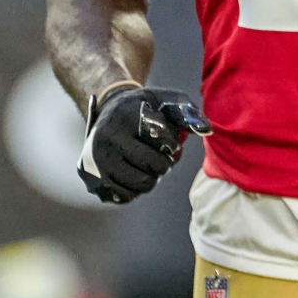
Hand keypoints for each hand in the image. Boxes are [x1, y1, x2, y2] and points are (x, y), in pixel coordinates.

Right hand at [77, 85, 211, 203]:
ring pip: (140, 185)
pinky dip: (135, 189)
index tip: (170, 138)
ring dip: (152, 178)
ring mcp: (94, 162)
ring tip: (149, 165)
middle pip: (153, 166)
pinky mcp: (90, 180)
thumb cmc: (145, 107)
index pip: (164, 140)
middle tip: (161, 157)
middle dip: (165, 163)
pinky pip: (124, 197)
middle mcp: (105, 139)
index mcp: (125, 116)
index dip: (174, 143)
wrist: (108, 111)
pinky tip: (134, 173)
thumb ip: (188, 114)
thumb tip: (207, 130)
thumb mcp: (167, 100)